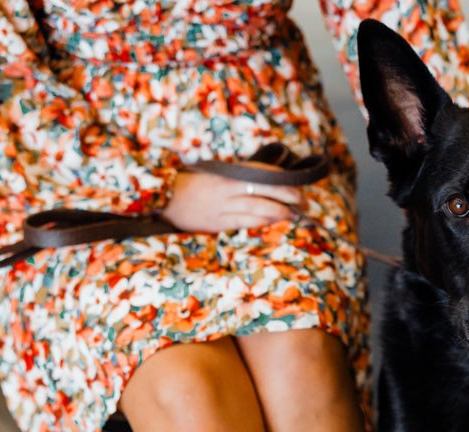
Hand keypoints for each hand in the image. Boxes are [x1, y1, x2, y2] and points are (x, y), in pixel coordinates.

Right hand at [160, 172, 302, 232]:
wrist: (164, 197)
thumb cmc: (193, 180)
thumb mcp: (216, 170)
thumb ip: (239, 175)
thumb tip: (269, 178)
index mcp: (227, 172)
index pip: (263, 173)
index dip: (283, 180)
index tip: (297, 184)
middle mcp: (227, 189)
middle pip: (266, 192)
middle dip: (288, 197)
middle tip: (303, 202)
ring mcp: (222, 208)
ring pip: (258, 210)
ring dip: (278, 213)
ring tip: (292, 215)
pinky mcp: (217, 223)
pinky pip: (244, 223)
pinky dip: (261, 223)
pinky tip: (271, 222)